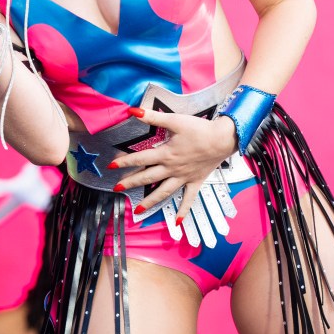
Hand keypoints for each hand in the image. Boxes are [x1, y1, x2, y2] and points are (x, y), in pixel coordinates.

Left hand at [109, 109, 237, 221]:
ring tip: (137, 211)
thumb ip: (153, 117)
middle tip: (116, 189)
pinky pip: (188, 199)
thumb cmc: (199, 129)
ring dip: (149, 202)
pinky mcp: (195, 181)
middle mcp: (172, 169)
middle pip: (147, 178)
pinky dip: (183, 211)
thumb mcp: (175, 120)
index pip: (140, 159)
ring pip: (163, 192)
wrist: (222, 139)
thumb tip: (133, 111)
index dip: (124, 162)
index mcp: (165, 154)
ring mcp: (183, 177)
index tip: (110, 166)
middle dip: (130, 183)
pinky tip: (177, 222)